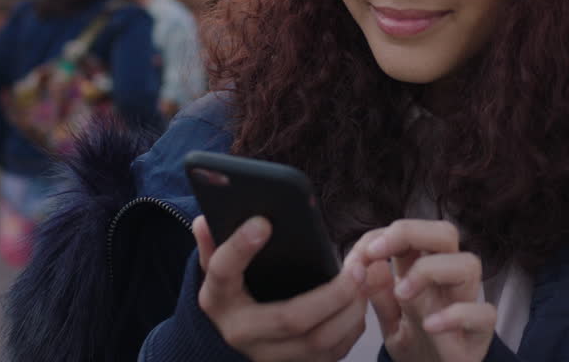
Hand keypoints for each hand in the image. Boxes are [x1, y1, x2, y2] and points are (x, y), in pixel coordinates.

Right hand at [193, 215, 368, 361]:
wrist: (234, 339)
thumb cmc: (233, 293)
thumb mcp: (218, 270)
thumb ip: (214, 245)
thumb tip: (204, 219)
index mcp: (219, 300)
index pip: (223, 272)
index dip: (240, 247)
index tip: (263, 222)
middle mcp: (242, 333)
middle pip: (291, 320)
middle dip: (331, 294)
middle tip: (355, 267)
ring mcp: (270, 356)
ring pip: (319, 342)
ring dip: (349, 310)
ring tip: (364, 280)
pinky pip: (332, 354)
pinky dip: (352, 327)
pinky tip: (360, 301)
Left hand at [355, 220, 495, 361]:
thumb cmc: (418, 347)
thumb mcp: (389, 320)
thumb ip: (378, 293)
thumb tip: (366, 263)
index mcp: (424, 272)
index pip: (414, 233)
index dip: (387, 234)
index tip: (362, 254)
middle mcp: (448, 282)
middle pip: (445, 233)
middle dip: (410, 233)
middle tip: (377, 253)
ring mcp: (467, 304)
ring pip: (468, 264)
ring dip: (430, 270)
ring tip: (402, 295)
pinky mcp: (480, 333)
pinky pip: (483, 313)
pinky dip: (456, 315)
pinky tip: (430, 326)